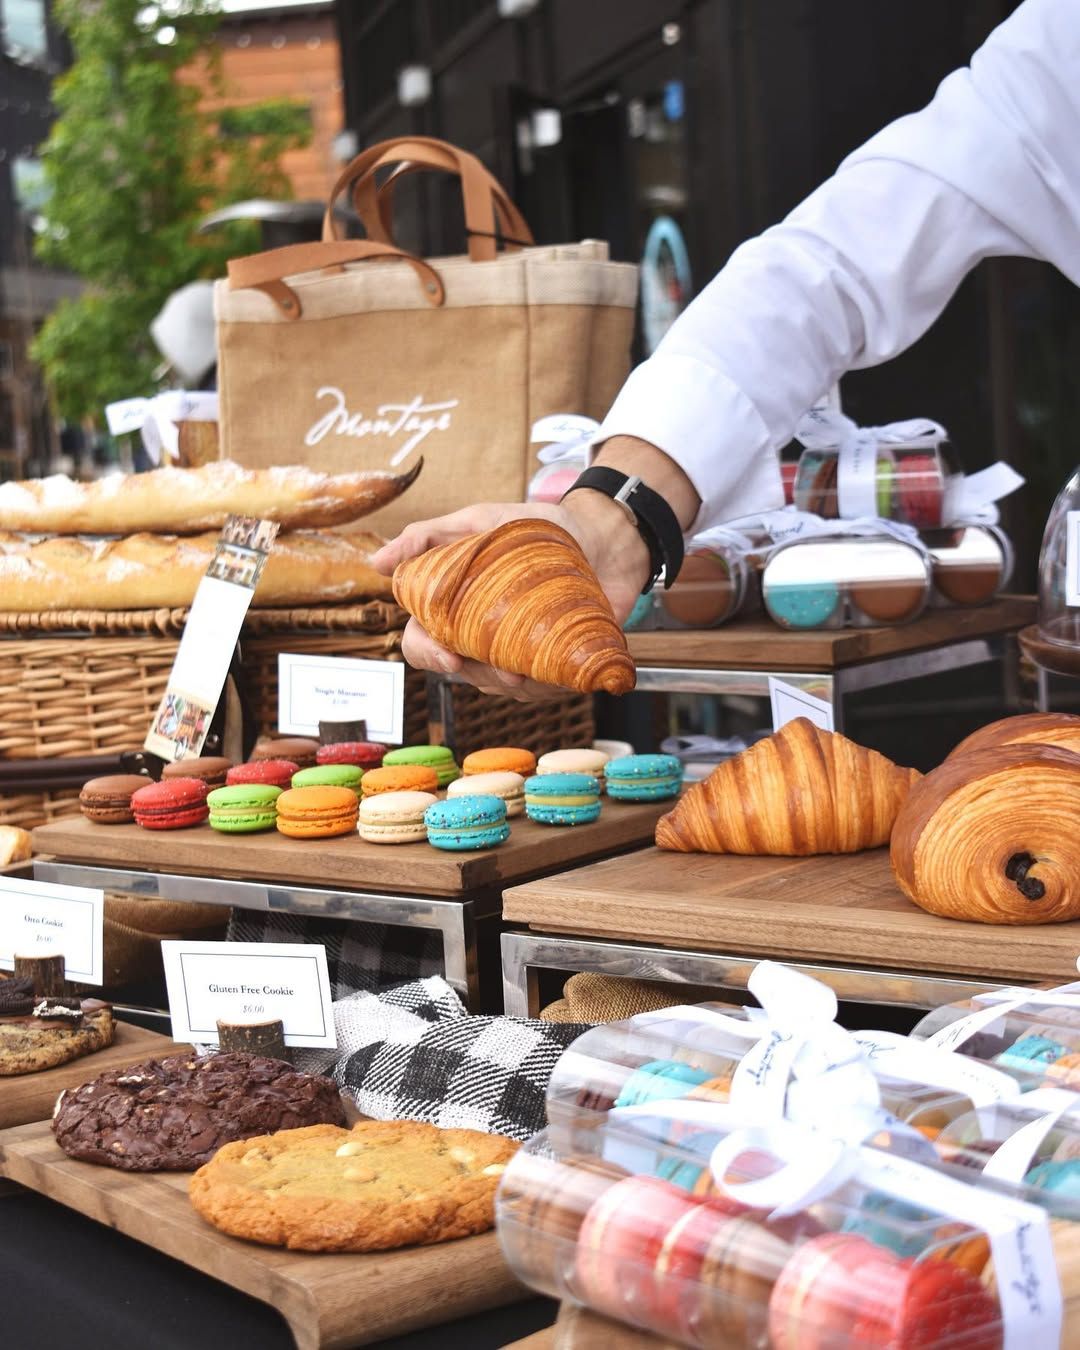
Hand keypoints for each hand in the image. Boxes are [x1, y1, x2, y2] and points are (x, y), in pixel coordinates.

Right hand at [371, 495, 650, 700]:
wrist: (604, 536)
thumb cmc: (538, 527)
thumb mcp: (481, 522)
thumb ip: (429, 538)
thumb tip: (377, 563)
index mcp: (453, 607)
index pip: (421, 643)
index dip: (428, 654)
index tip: (449, 656)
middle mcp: (478, 637)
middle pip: (461, 673)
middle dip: (479, 677)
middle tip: (507, 672)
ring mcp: (514, 655)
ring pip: (501, 688)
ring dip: (517, 685)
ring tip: (535, 667)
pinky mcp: (552, 667)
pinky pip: (542, 692)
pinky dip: (548, 686)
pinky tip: (558, 671)